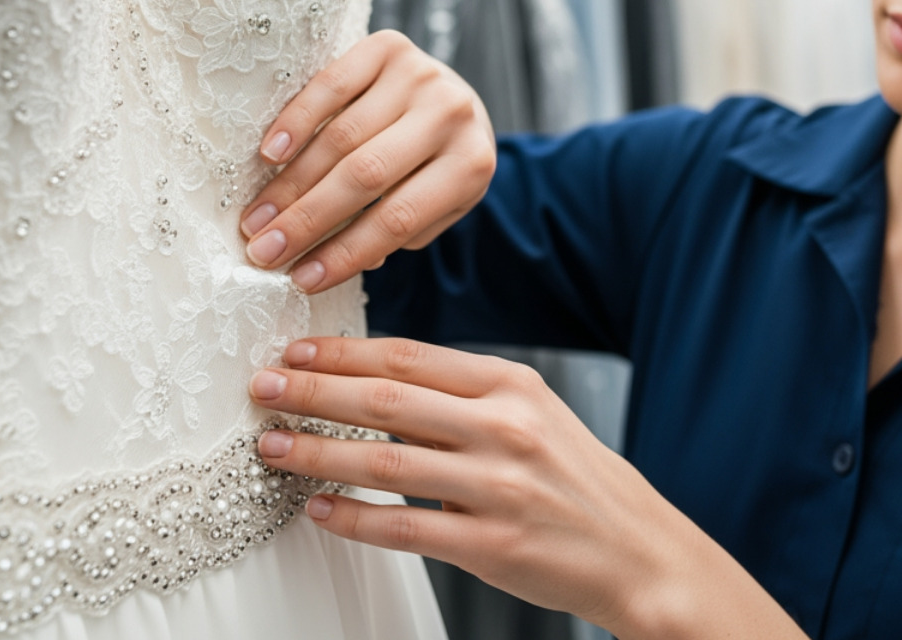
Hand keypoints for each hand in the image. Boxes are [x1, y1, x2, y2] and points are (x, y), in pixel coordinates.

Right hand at [239, 30, 494, 291]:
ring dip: (291, 183)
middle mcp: (450, 114)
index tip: (300, 280)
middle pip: (365, 177)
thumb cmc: (438, 166)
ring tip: (257, 219)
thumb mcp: (437, 206)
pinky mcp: (388, 46)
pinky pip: (332, 84)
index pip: (398, 219)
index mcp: (471, 164)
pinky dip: (297, 120)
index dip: (345, 253)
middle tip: (263, 252)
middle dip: (307, 220)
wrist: (455, 100)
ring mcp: (420, 75)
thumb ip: (396, 232)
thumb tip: (327, 261)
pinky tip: (270, 154)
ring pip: (342, 136)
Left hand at [247, 337, 808, 639]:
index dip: (342, 353)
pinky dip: (353, 520)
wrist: (638, 550)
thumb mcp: (531, 414)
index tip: (294, 350)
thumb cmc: (575, 480)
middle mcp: (505, 428)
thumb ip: (460, 397)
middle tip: (263, 389)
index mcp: (511, 385)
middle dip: (314, 391)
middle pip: (387, 400)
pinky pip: (404, 529)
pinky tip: (319, 511)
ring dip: (318, 454)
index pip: (409, 357)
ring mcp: (499, 488)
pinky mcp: (492, 546)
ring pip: (385, 462)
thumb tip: (373, 382)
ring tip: (273, 446)